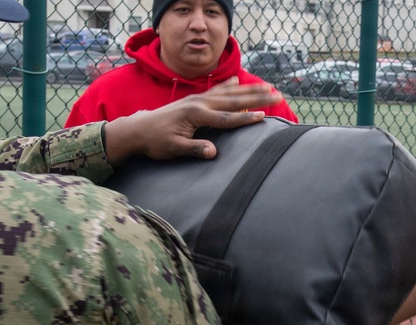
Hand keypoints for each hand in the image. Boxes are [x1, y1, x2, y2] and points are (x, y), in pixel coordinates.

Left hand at [102, 78, 285, 163]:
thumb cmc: (156, 141)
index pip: (226, 118)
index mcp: (196, 114)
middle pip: (234, 100)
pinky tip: (238, 80)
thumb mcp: (174, 148)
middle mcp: (199, 102)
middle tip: (277, 96)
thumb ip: (194, 148)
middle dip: (257, 98)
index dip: (245, 118)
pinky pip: (217, 90)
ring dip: (249, 89)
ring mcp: (198, 98)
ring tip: (267, 87)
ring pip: (229, 92)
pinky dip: (229, 85)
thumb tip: (214, 152)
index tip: (262, 117)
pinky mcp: (195, 99)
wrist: (138, 129)